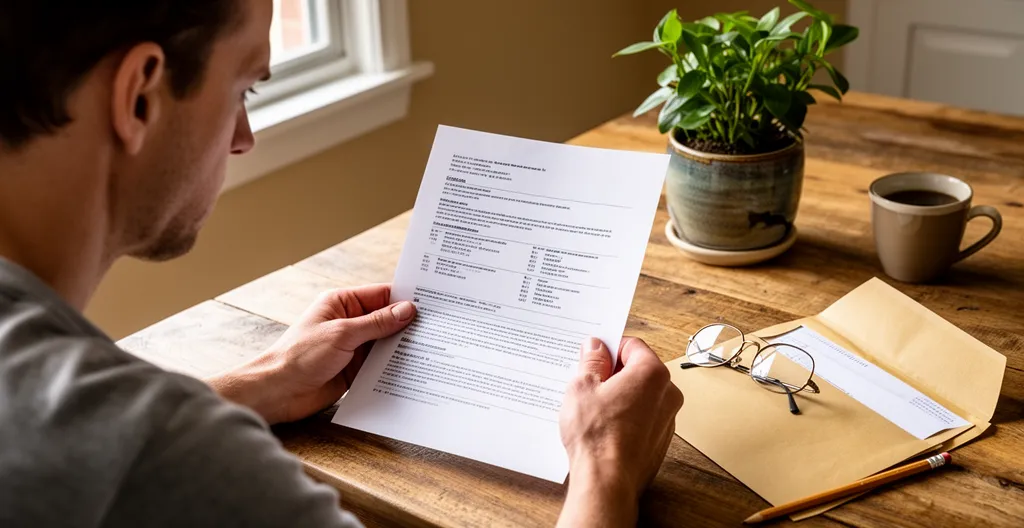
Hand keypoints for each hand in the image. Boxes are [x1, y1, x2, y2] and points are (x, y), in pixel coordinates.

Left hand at [207, 284, 415, 424]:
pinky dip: (395, 366)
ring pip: (386, 343)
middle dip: (408, 324)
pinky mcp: (355, 370)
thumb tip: (407, 310)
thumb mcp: (342, 334)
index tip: (432, 302)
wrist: (278, 392)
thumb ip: (376, 323)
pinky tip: (413, 369)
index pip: (381, 295)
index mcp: (342, 304)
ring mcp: (353, 347)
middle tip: (439, 327)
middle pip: (386, 319)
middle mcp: (349, 323)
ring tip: (433, 348)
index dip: (405, 298)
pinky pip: (380, 365)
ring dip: (403, 347)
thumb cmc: (300, 356)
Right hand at [556, 337, 683, 527]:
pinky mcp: (659, 440)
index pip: (632, 345)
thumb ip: (592, 361)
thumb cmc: (596, 436)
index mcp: (652, 374)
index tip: (593, 357)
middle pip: (639, 370)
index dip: (609, 349)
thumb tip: (595, 348)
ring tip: (593, 409)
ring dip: (620, 396)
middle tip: (588, 384)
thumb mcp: (582, 387)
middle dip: (614, 373)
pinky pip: (642, 417)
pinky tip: (604, 428)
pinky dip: (625, 417)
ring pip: (640, 395)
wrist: (606, 482)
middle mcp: (667, 394)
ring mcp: (666, 419)